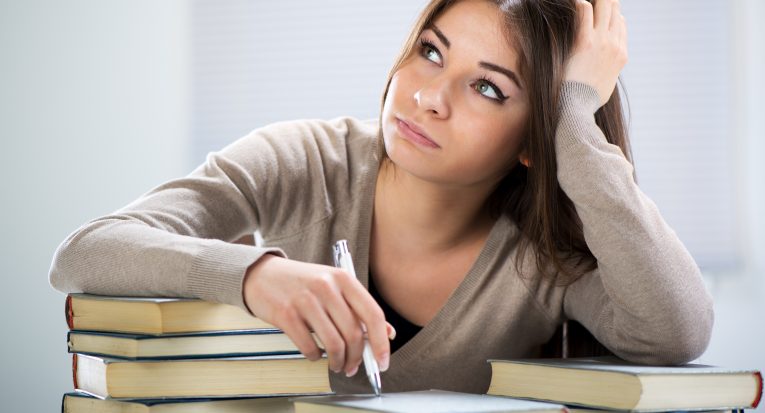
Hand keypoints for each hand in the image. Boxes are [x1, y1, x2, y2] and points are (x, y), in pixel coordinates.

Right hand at [242, 254, 393, 375]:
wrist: (262, 274)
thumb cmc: (301, 282)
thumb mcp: (334, 286)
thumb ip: (359, 308)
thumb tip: (387, 332)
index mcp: (343, 278)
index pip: (373, 314)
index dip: (381, 342)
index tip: (383, 361)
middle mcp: (327, 287)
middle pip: (353, 333)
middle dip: (357, 357)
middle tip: (354, 367)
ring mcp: (305, 300)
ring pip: (333, 343)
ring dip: (338, 361)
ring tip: (337, 365)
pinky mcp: (286, 314)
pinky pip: (309, 347)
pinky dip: (315, 357)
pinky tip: (315, 354)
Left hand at [565, 0, 627, 105]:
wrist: (578, 108)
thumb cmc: (587, 101)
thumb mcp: (606, 86)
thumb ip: (607, 72)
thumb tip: (603, 72)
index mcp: (621, 55)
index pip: (621, 24)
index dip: (611, 14)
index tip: (599, 12)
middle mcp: (614, 45)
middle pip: (614, 11)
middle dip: (605, 2)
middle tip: (594, 1)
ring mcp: (601, 41)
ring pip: (603, 6)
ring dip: (595, 0)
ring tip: (582, 2)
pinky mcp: (585, 41)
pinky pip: (585, 11)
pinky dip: (580, 4)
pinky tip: (574, 4)